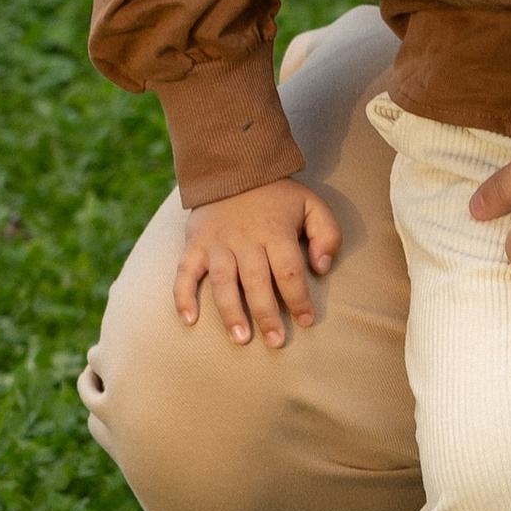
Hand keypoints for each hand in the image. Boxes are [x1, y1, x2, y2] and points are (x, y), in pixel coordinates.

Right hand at [174, 182, 339, 349]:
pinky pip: (184, 273)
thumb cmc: (279, 196)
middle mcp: (245, 240)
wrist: (233, 168)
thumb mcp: (313, 205)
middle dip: (267, 315)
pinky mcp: (194, 245)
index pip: (290, 271)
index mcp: (275, 231)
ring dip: (230, 313)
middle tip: (276, 342)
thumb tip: (322, 267)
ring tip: (240, 339)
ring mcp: (217, 243)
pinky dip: (183, 297)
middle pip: (256, 282)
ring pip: (222, 283)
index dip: (299, 298)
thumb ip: (326, 234)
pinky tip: (189, 321)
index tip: (307, 320)